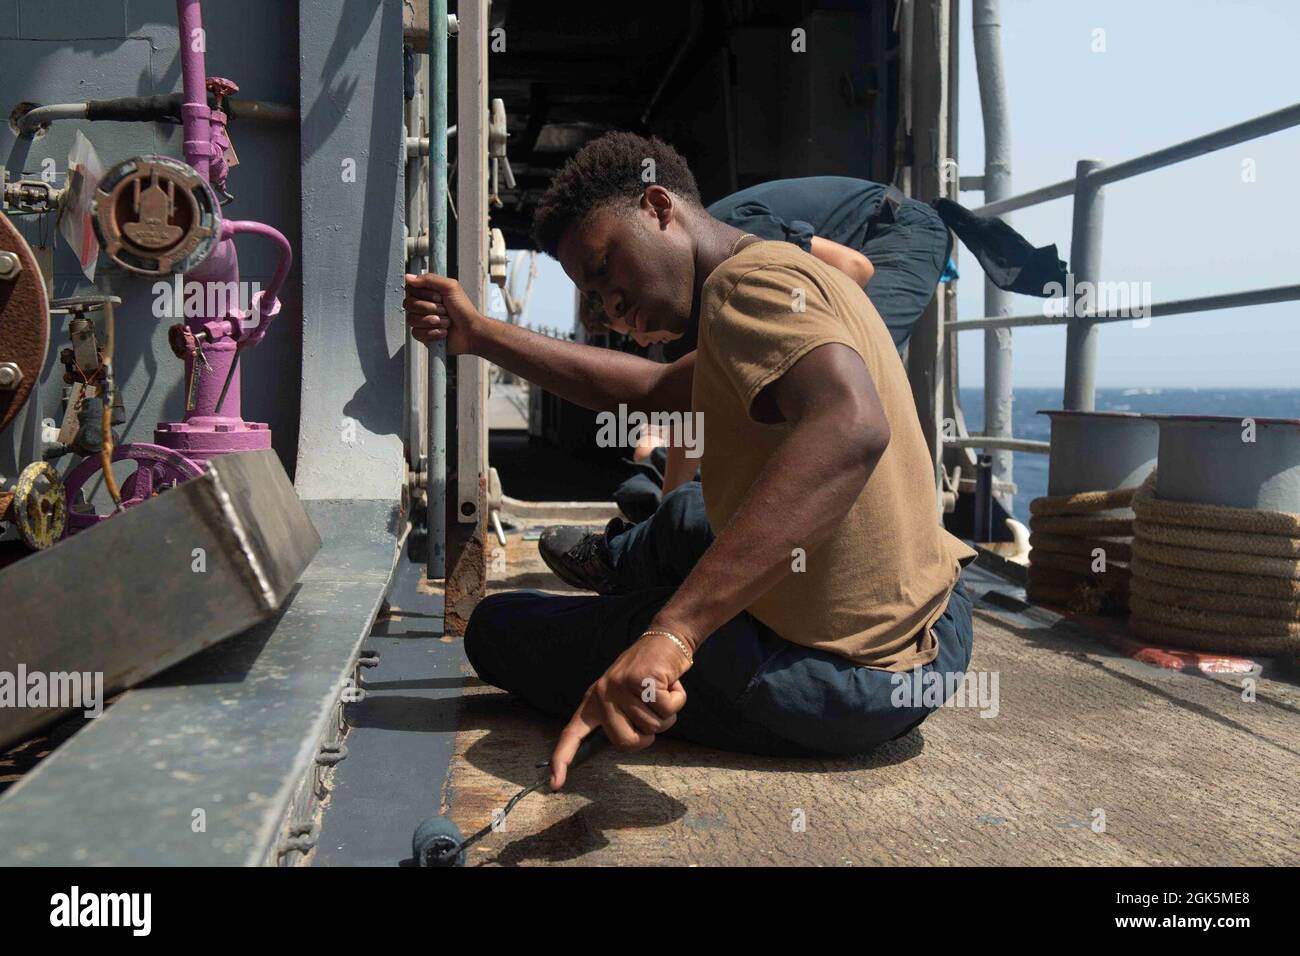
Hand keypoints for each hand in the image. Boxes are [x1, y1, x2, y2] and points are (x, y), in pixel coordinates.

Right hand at [404, 273, 480, 354]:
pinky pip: (417, 333)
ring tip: (447, 322)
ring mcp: (422, 321)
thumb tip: (408, 276)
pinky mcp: (424, 336)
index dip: (423, 294)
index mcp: (427, 293)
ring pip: (412, 319)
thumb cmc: (464, 309)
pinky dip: (433, 333)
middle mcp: (422, 306)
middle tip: (445, 310)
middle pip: (409, 304)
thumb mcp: (450, 287)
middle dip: (429, 308)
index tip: (439, 297)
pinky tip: (444, 332)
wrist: (471, 331)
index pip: (410, 290)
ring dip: (433, 321)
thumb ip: (429, 279)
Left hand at [549, 632, 690, 789]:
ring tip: (662, 690)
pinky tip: (670, 683)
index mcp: (594, 701)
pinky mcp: (642, 680)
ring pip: (653, 726)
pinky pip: (668, 709)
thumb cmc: (649, 675)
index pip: (571, 734)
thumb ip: (620, 719)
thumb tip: (623, 743)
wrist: (666, 639)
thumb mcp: (626, 696)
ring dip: (667, 712)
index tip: (555, 784)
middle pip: (626, 742)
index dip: (562, 759)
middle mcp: (603, 694)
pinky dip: (677, 699)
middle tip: (654, 712)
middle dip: (648, 736)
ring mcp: (621, 686)